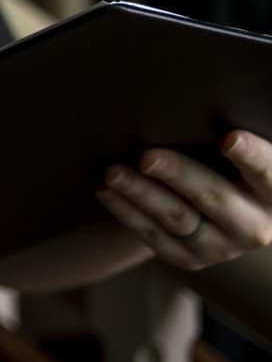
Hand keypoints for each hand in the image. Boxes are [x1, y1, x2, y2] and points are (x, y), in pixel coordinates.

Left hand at [96, 131, 271, 271]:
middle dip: (177, 174)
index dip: (249, 156)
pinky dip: (126, 211)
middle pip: (213, 196)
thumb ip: (227, 138)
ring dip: (140, 193)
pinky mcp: (189, 259)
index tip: (228, 138)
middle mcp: (254, 226)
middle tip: (145, 156)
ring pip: (178, 218)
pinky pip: (154, 236)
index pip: (266, 171)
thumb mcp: (237, 156)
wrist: (221, 216)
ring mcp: (221, 248)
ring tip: (112, 172)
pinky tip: (105, 190)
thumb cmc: (226, 168)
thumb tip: (195, 102)